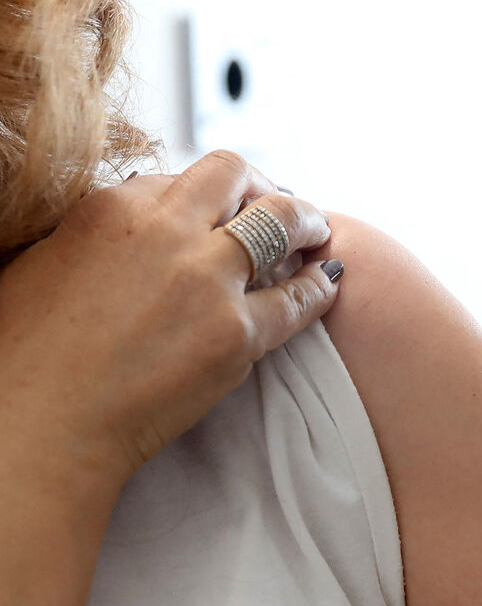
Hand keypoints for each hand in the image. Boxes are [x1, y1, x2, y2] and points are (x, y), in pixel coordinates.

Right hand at [0, 150, 340, 491]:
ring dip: (305, 221)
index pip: (179, 179)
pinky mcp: (237, 335)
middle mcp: (165, 232)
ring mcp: (206, 281)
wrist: (37, 428)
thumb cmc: (22, 358)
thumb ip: (91, 238)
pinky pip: (299, 299)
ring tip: (316, 231)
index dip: (206, 194)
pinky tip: (328, 281)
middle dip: (263, 185)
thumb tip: (122, 230)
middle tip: (280, 202)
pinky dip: (319, 286)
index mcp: (112, 209)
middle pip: (236, 177)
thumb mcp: (41, 266)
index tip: (221, 206)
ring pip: (281, 223)